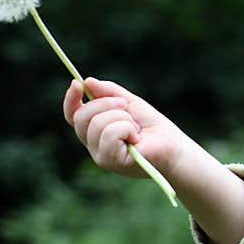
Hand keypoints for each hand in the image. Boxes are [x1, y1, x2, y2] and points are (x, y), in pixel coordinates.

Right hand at [62, 77, 179, 177]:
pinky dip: (126, 128)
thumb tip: (88, 81)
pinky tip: (137, 137)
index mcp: (94, 131)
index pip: (72, 115)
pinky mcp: (112, 162)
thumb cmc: (152, 126)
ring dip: (122, 118)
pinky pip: (109, 134)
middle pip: (82, 117)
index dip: (70, 99)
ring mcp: (101, 156)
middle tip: (126, 106)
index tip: (77, 83)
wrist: (172, 144)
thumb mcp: (130, 103)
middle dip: (105, 104)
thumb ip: (109, 92)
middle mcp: (93, 145)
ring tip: (136, 128)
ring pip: (97, 124)